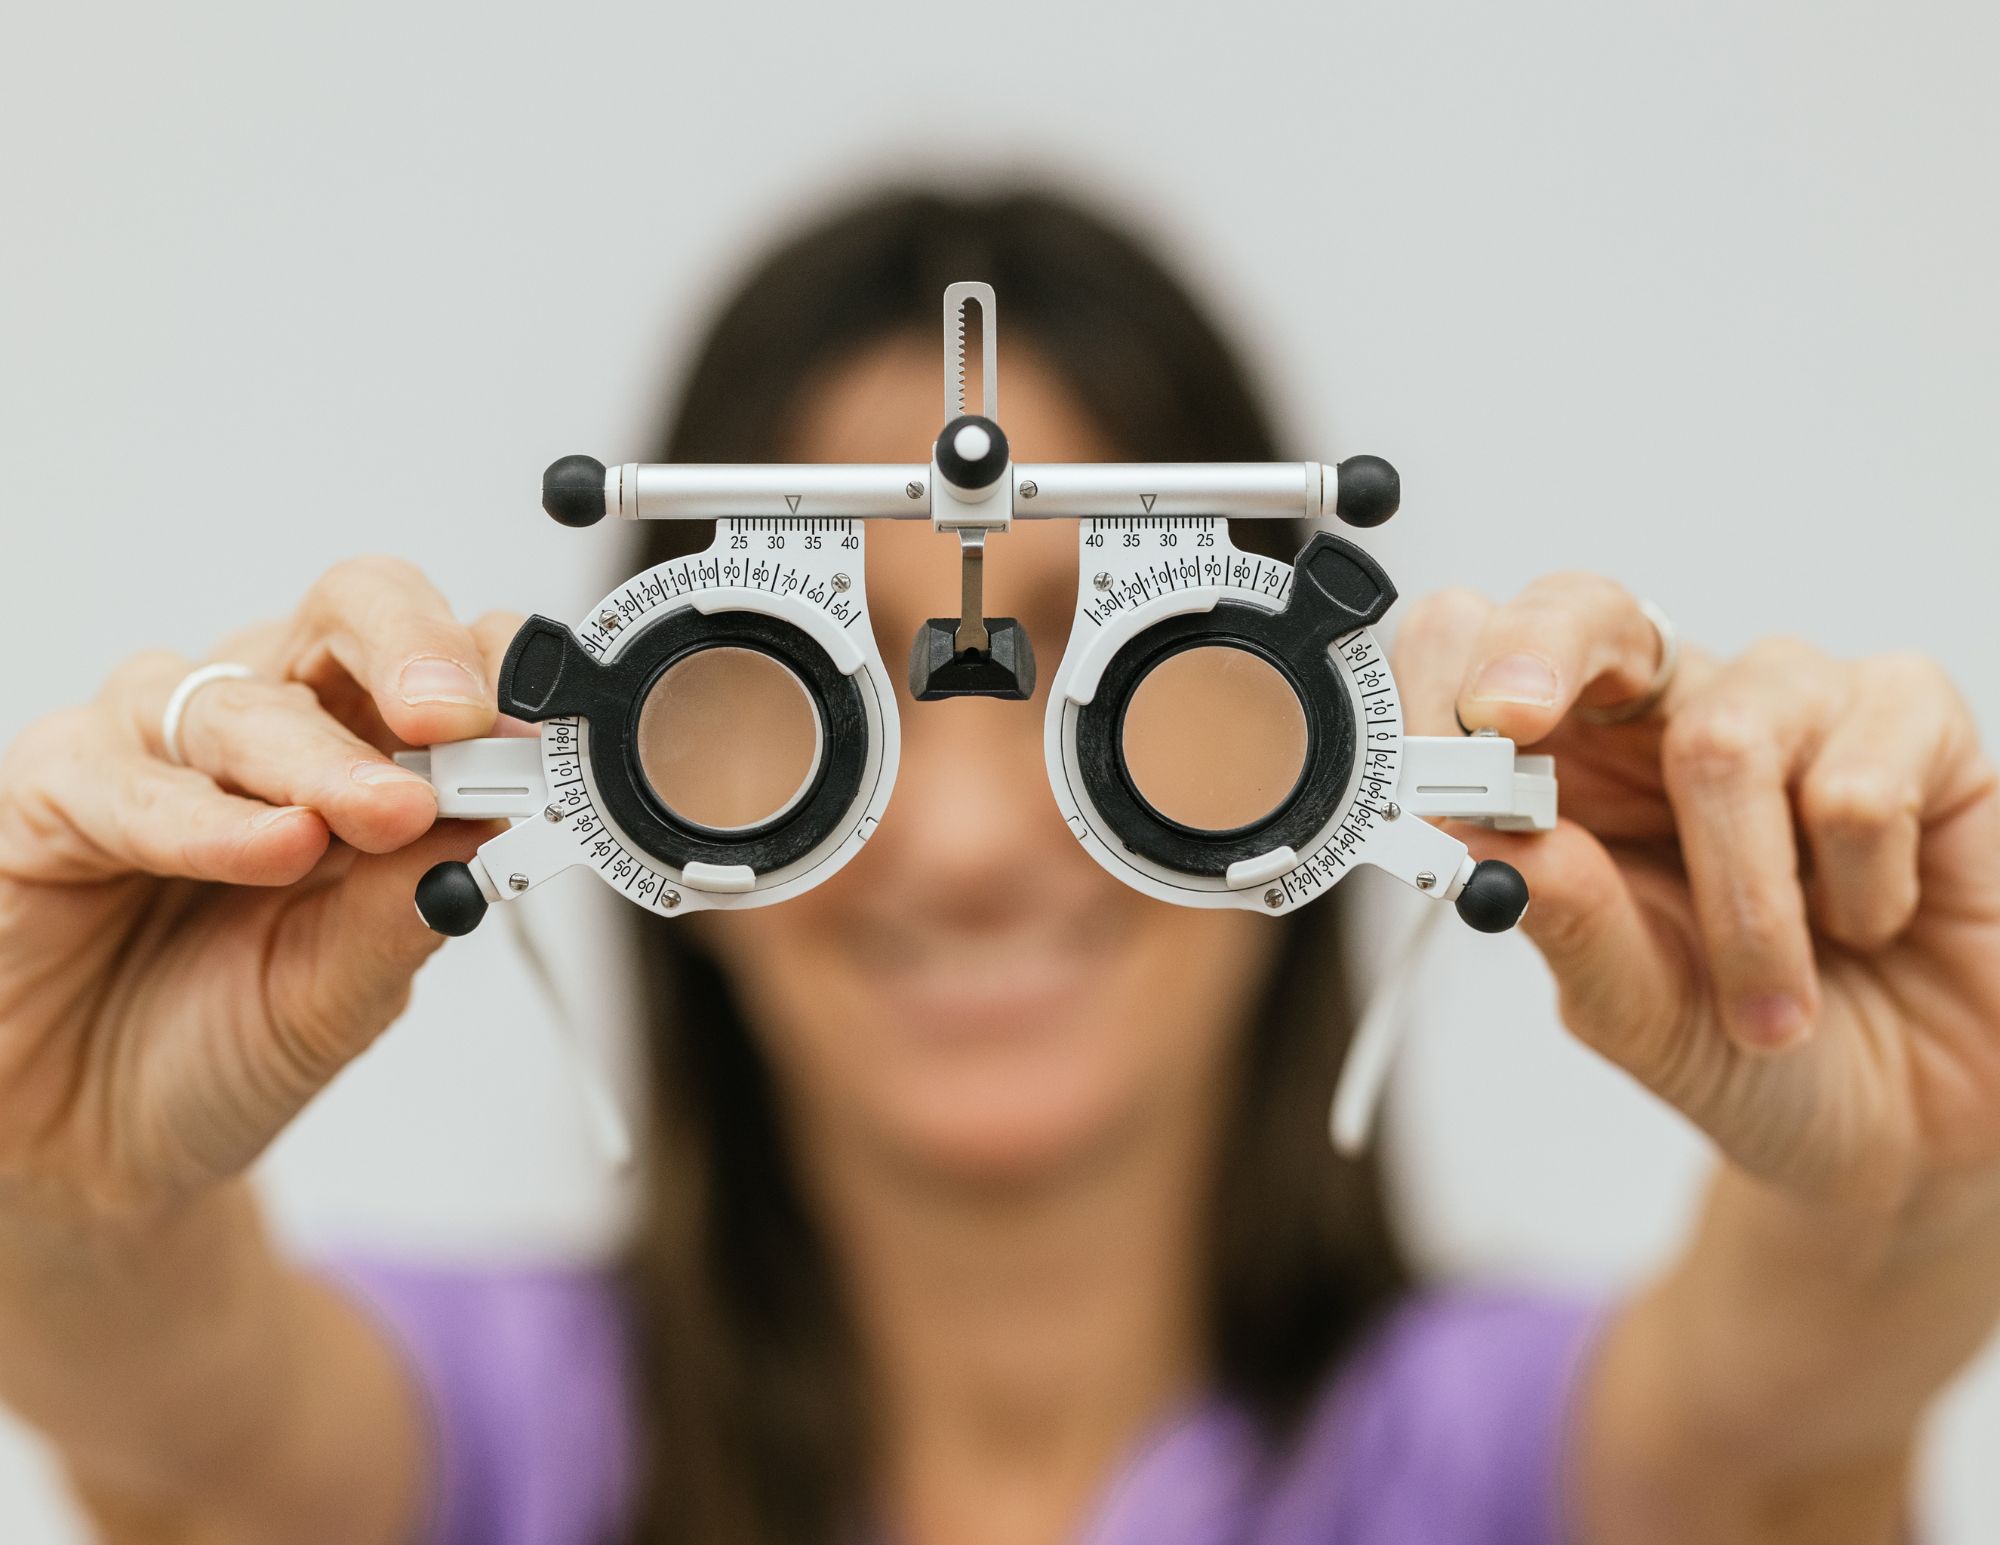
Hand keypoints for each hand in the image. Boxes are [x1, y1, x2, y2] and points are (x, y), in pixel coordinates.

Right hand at [0, 558, 521, 1218]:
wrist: (100, 1148)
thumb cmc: (231, 1044)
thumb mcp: (350, 986)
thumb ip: (417, 893)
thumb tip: (504, 814)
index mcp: (365, 744)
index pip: (445, 657)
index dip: (499, 674)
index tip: (549, 732)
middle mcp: (269, 719)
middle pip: (349, 613)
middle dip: (416, 653)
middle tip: (461, 720)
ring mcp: (155, 743)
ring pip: (242, 699)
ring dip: (322, 758)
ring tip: (384, 814)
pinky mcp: (49, 789)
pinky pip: (125, 778)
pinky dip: (208, 819)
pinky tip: (275, 849)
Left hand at [1395, 574, 1999, 1217]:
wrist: (1910, 1120)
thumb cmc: (1753, 1053)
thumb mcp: (1634, 1009)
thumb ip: (1562, 919)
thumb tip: (1472, 833)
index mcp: (1569, 767)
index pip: (1481, 660)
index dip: (1442, 692)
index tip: (1427, 771)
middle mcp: (1669, 713)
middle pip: (1582, 607)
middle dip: (1534, 654)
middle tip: (1510, 722)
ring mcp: (1792, 701)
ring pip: (1723, 740)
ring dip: (1744, 908)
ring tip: (1771, 1007)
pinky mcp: (1911, 717)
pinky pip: (1856, 786)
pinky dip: (1856, 896)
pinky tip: (1871, 926)